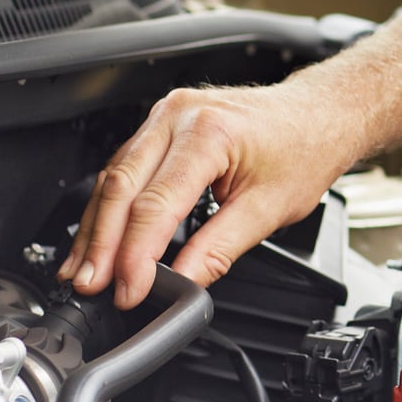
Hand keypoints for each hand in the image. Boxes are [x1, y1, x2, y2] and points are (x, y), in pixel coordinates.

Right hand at [57, 76, 364, 308]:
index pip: (156, 204)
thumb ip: (219, 249)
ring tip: (82, 270)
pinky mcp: (162, 123)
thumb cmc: (304, 147)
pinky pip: (123, 166)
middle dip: (102, 244)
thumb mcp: (269, 208)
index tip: (128, 290)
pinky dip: (108, 206)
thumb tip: (181, 282)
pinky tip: (97, 236)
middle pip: (121, 187)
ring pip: (114, 176)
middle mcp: (179, 115)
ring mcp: (167, 114)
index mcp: (209, 133)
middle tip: (91, 285)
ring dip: (95, 228)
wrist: (319, 112)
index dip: (135, 255)